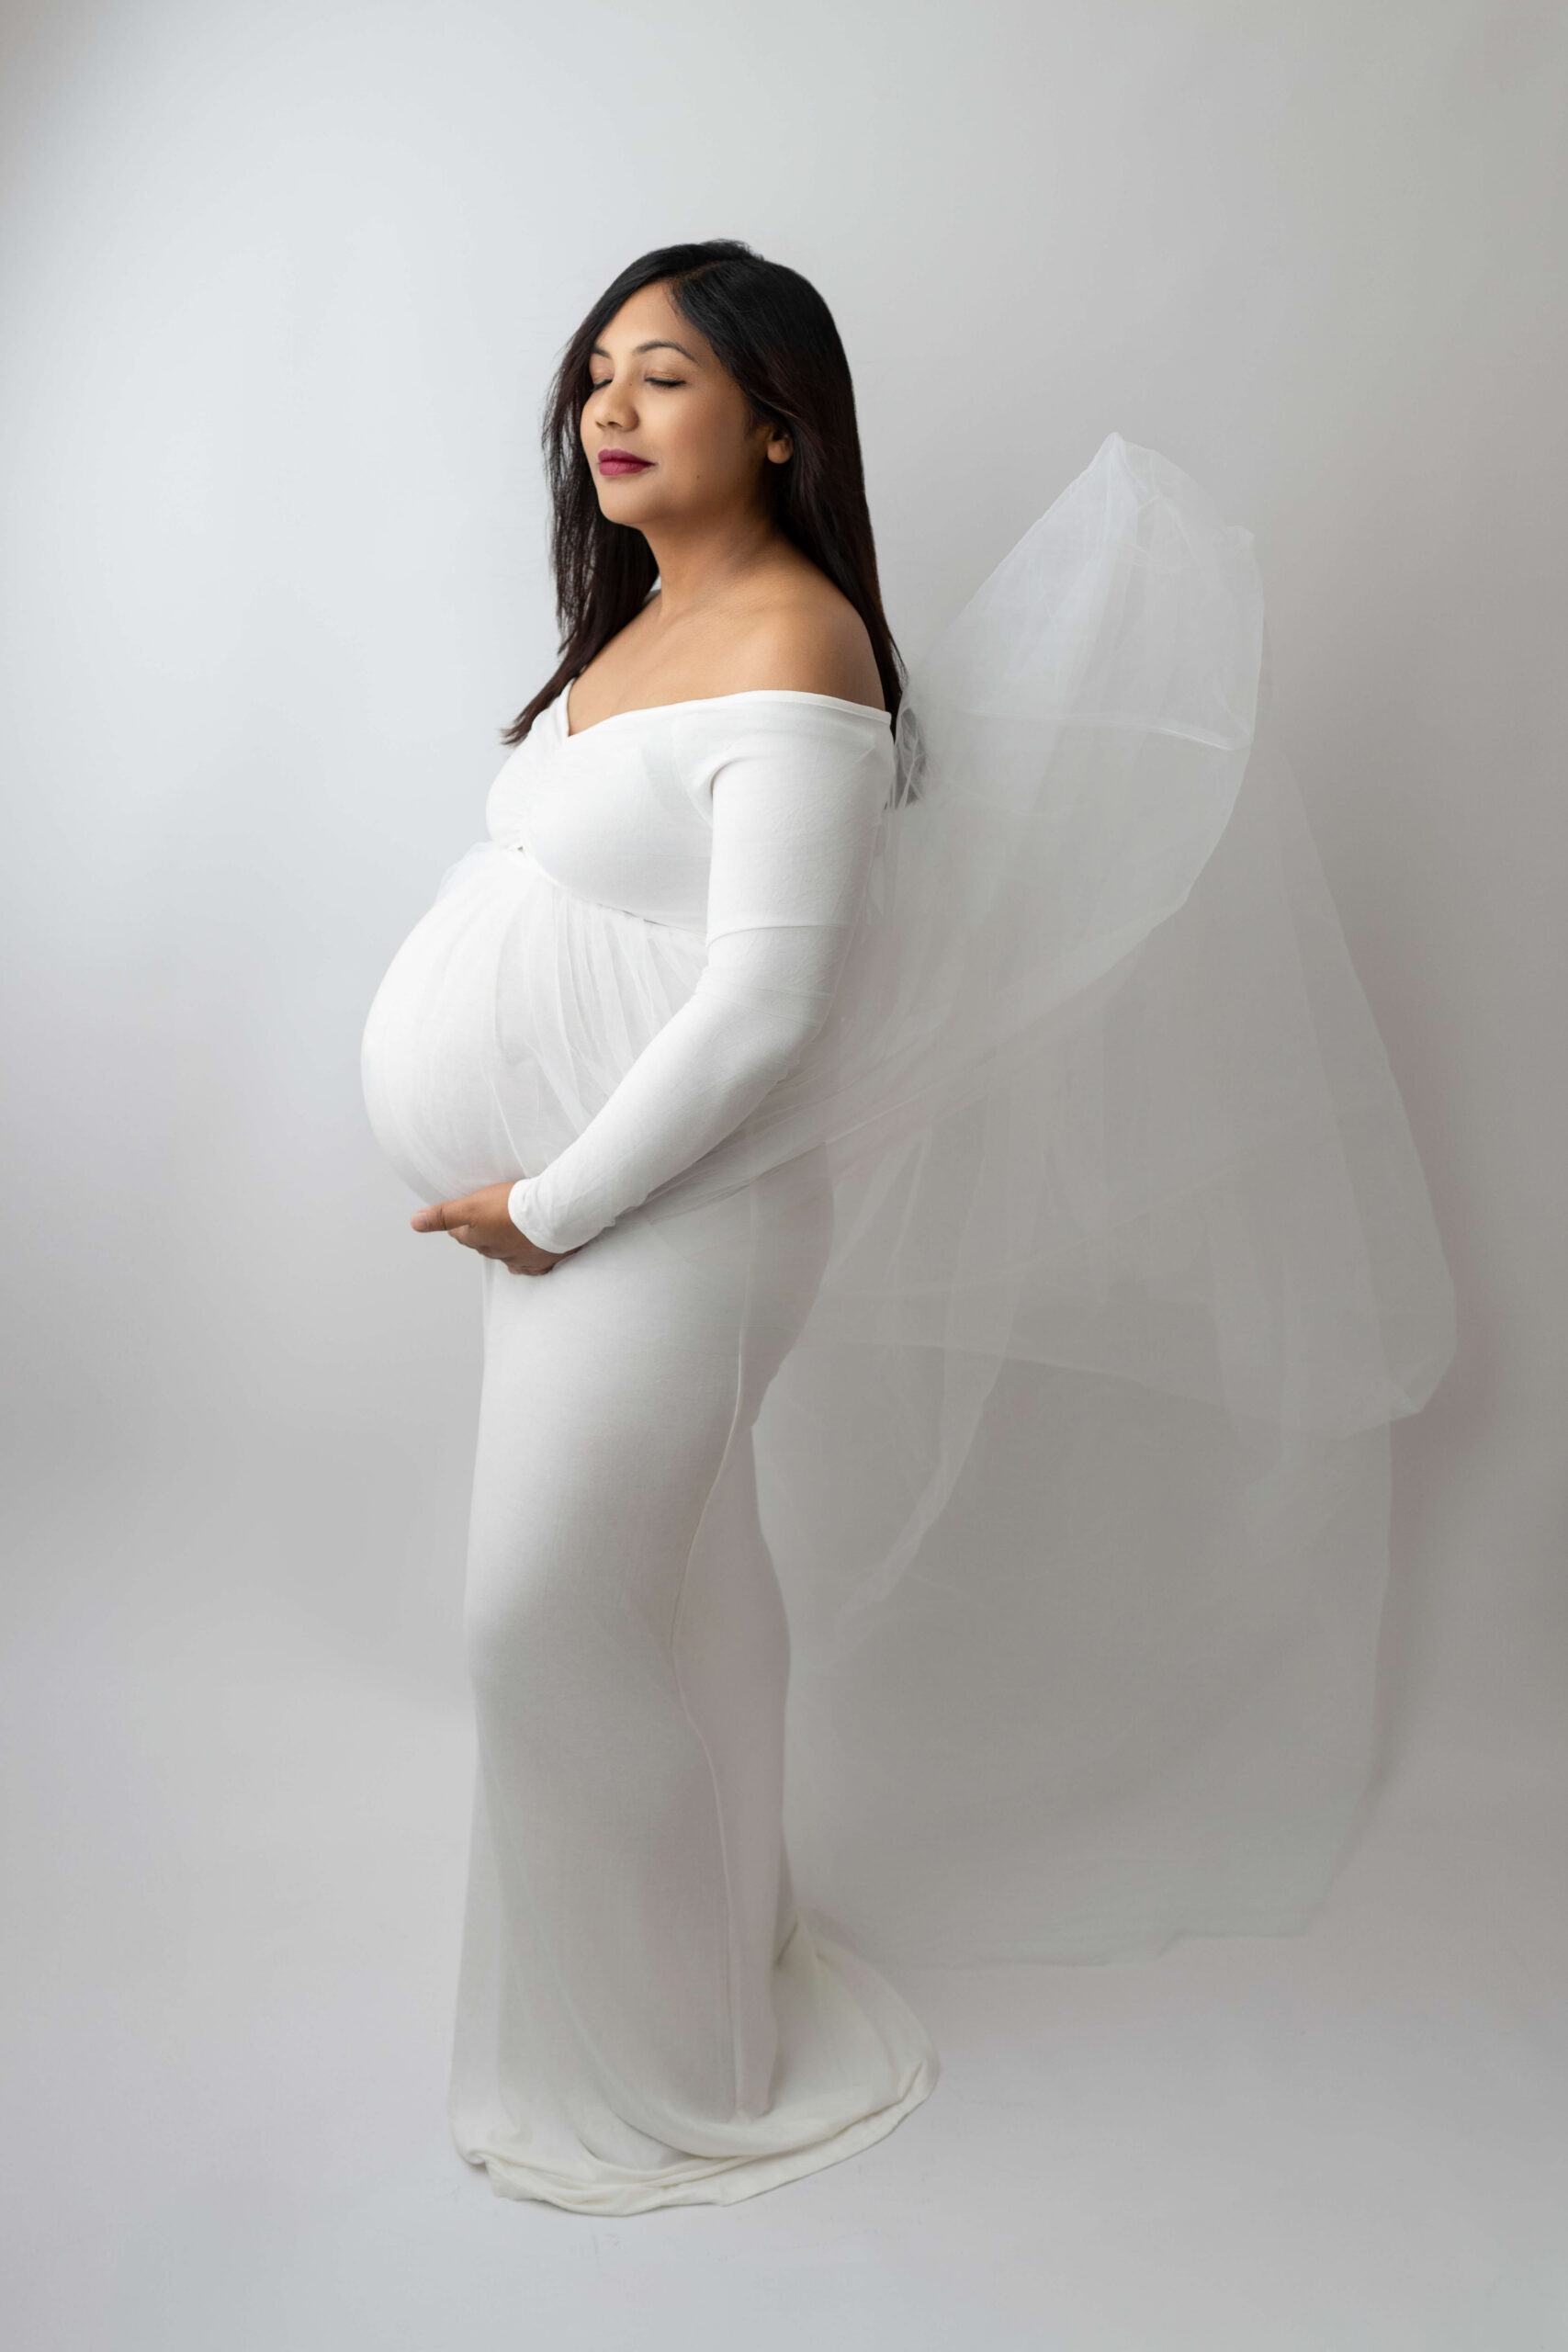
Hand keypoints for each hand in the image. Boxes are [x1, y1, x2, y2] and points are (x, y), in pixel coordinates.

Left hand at [410, 1182, 581, 1275]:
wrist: (554, 1214)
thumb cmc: (511, 1207)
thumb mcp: (471, 1206)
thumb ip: (443, 1215)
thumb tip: (414, 1222)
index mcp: (479, 1240)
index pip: (461, 1234)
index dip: (461, 1223)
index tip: (464, 1214)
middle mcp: (497, 1254)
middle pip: (485, 1244)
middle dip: (484, 1233)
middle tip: (489, 1218)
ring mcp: (522, 1259)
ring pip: (508, 1254)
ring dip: (507, 1244)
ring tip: (510, 1232)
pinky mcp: (544, 1260)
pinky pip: (532, 1264)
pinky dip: (529, 1259)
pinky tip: (528, 1255)